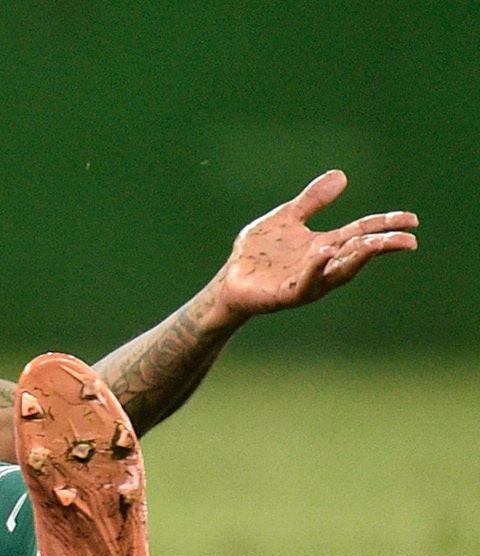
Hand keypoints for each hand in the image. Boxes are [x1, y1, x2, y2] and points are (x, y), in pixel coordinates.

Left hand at [212, 170, 417, 318]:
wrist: (230, 280)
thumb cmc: (259, 253)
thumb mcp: (287, 218)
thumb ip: (312, 200)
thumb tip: (341, 175)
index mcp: (325, 245)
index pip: (361, 232)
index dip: (386, 225)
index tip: (412, 220)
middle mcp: (322, 263)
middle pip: (358, 253)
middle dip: (382, 246)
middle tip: (408, 240)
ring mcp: (307, 280)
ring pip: (339, 271)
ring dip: (357, 258)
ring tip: (374, 244)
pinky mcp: (287, 293)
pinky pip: (306, 281)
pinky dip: (316, 268)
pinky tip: (324, 253)